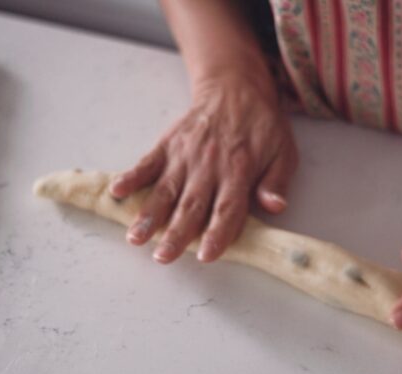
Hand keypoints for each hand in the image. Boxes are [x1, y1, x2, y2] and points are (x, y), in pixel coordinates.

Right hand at [109, 72, 297, 263]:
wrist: (235, 88)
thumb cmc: (262, 126)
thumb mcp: (284, 152)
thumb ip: (277, 182)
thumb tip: (275, 206)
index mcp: (239, 170)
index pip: (228, 208)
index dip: (217, 233)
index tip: (205, 255)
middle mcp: (209, 165)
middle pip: (191, 205)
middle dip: (175, 233)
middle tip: (163, 257)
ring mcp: (185, 155)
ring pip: (165, 190)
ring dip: (149, 215)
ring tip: (135, 237)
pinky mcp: (167, 145)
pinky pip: (147, 163)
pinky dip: (131, 177)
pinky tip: (117, 192)